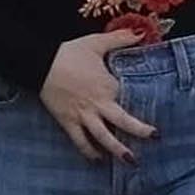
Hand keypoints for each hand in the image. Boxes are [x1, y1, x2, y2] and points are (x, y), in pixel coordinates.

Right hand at [39, 30, 157, 161]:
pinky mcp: (67, 121)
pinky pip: (80, 141)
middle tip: (154, 139)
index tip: (152, 108)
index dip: (141, 104)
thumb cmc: (69, 53)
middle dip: (140, 132)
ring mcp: (83, 115)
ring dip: (117, 150)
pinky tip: (97, 160)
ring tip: (129, 161)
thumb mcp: (97, 43)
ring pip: (103, 137)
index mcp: (108, 85)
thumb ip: (120, 38)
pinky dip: (89, 152)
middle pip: (123, 122)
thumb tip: (142, 32)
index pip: (130, 97)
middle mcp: (98, 104)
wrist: (40, 63)